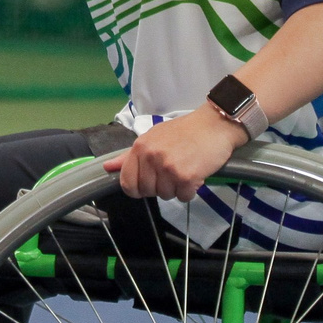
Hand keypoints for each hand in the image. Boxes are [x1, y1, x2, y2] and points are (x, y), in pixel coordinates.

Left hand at [115, 106, 245, 200]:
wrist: (215, 125)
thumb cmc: (185, 131)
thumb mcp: (153, 138)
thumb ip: (129, 155)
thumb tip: (107, 167)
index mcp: (140, 147)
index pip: (127, 183)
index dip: (137, 188)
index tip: (149, 184)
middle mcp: (151, 157)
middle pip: (147, 191)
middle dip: (160, 187)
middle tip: (173, 172)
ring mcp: (168, 167)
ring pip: (166, 195)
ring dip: (177, 188)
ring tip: (185, 169)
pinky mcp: (186, 177)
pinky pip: (183, 197)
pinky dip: (190, 190)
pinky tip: (195, 174)